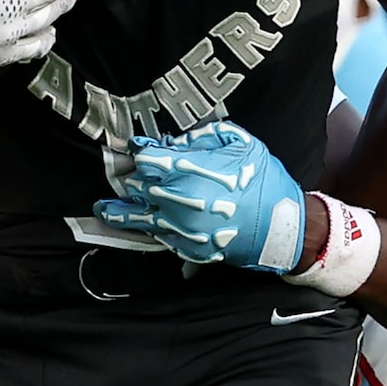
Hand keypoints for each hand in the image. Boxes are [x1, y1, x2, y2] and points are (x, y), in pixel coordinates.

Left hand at [94, 122, 306, 270]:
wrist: (283, 228)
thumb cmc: (263, 181)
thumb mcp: (240, 143)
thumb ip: (204, 137)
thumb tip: (177, 141)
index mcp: (188, 170)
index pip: (147, 157)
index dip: (140, 150)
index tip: (136, 147)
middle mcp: (177, 200)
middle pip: (137, 186)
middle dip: (128, 176)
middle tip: (119, 171)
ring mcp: (180, 227)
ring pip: (138, 217)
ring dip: (118, 212)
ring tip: (103, 209)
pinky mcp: (187, 248)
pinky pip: (158, 238)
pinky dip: (146, 230)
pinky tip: (135, 226)